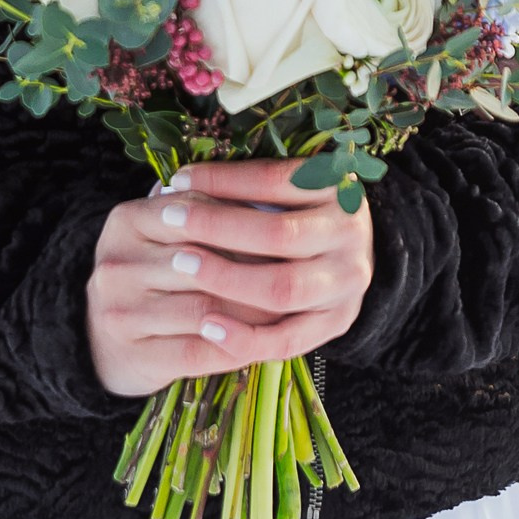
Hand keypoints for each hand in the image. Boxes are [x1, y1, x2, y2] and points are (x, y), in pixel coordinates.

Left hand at [88, 156, 375, 398]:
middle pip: (279, 234)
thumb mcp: (282, 189)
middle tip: (168, 220)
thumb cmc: (295, 213)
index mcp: (339, 187)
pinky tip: (207, 326)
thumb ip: (238, 186)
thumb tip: (168, 187)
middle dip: (217, 227)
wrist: (344, 259)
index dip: (222, 179)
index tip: (177, 179)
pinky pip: (288, 339)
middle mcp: (350, 233)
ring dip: (226, 278)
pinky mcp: (336, 324)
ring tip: (179, 265)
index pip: (275, 179)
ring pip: (283, 288)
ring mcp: (347, 282)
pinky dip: (245, 336)